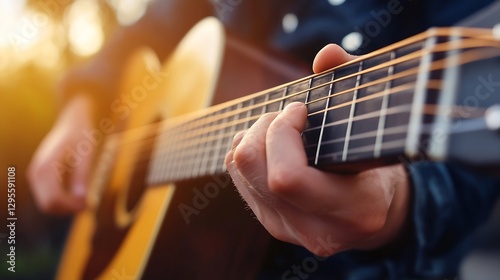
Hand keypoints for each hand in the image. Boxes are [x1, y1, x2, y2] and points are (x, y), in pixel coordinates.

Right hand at [27, 94, 94, 213]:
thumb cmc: (81, 136)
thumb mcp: (85, 155)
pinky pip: (49, 196)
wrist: (72, 121)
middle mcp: (36, 173)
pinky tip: (78, 194)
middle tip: (89, 205)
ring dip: (65, 206)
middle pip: (48, 205)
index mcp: (45, 168)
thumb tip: (82, 200)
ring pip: (47, 203)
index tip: (89, 205)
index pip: (53, 200)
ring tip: (86, 200)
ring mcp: (36, 175)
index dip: (71, 207)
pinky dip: (62, 200)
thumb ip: (81, 177)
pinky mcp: (41, 176)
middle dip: (68, 209)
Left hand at [225, 44, 409, 255]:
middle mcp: (315, 230)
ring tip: (279, 126)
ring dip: (252, 135)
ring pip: (239, 171)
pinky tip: (270, 144)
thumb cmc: (381, 166)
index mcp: (353, 211)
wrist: (374, 215)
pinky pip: (237, 178)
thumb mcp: (380, 128)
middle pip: (254, 169)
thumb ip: (357, 85)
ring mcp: (288, 230)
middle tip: (287, 114)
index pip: (287, 178)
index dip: (283, 133)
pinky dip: (245, 151)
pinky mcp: (272, 222)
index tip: (301, 109)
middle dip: (263, 127)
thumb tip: (326, 55)